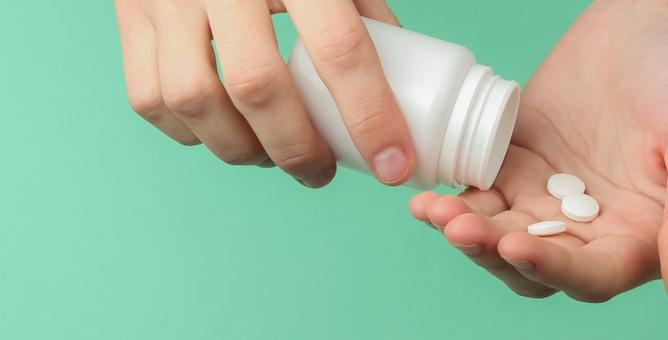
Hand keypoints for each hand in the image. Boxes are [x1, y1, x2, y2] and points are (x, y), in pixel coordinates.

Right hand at [115, 0, 414, 186]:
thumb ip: (364, 20)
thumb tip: (391, 101)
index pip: (338, 47)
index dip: (370, 117)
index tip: (392, 165)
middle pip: (257, 86)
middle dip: (297, 149)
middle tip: (321, 171)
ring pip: (194, 100)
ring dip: (240, 149)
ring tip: (271, 155)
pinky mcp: (132, 14)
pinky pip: (150, 98)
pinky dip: (190, 133)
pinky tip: (223, 132)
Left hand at [409, 0, 667, 307]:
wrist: (646, 20)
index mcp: (638, 236)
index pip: (591, 275)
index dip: (553, 268)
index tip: (517, 245)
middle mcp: (590, 227)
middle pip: (533, 264)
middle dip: (492, 251)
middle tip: (459, 227)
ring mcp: (548, 199)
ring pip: (498, 235)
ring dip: (465, 231)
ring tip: (433, 211)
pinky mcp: (515, 168)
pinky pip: (480, 196)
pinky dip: (455, 200)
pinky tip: (427, 197)